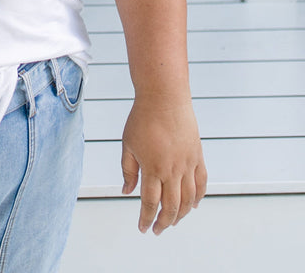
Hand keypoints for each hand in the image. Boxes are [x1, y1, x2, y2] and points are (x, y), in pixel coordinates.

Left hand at [121, 96, 206, 234]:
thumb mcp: (128, 144)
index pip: (150, 202)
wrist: (164, 98)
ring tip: (173, 222)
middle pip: (171, 206)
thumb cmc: (142, 119)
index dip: (146, 218)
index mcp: (152, 168)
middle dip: (164, 222)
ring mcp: (188, 164)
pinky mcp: (197, 156)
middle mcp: (172, 170)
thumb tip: (127, 192)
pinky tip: (193, 205)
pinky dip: (198, 197)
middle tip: (157, 230)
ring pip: (188, 199)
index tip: (143, 228)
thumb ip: (128, 170)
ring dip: (181, 214)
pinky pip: (201, 183)